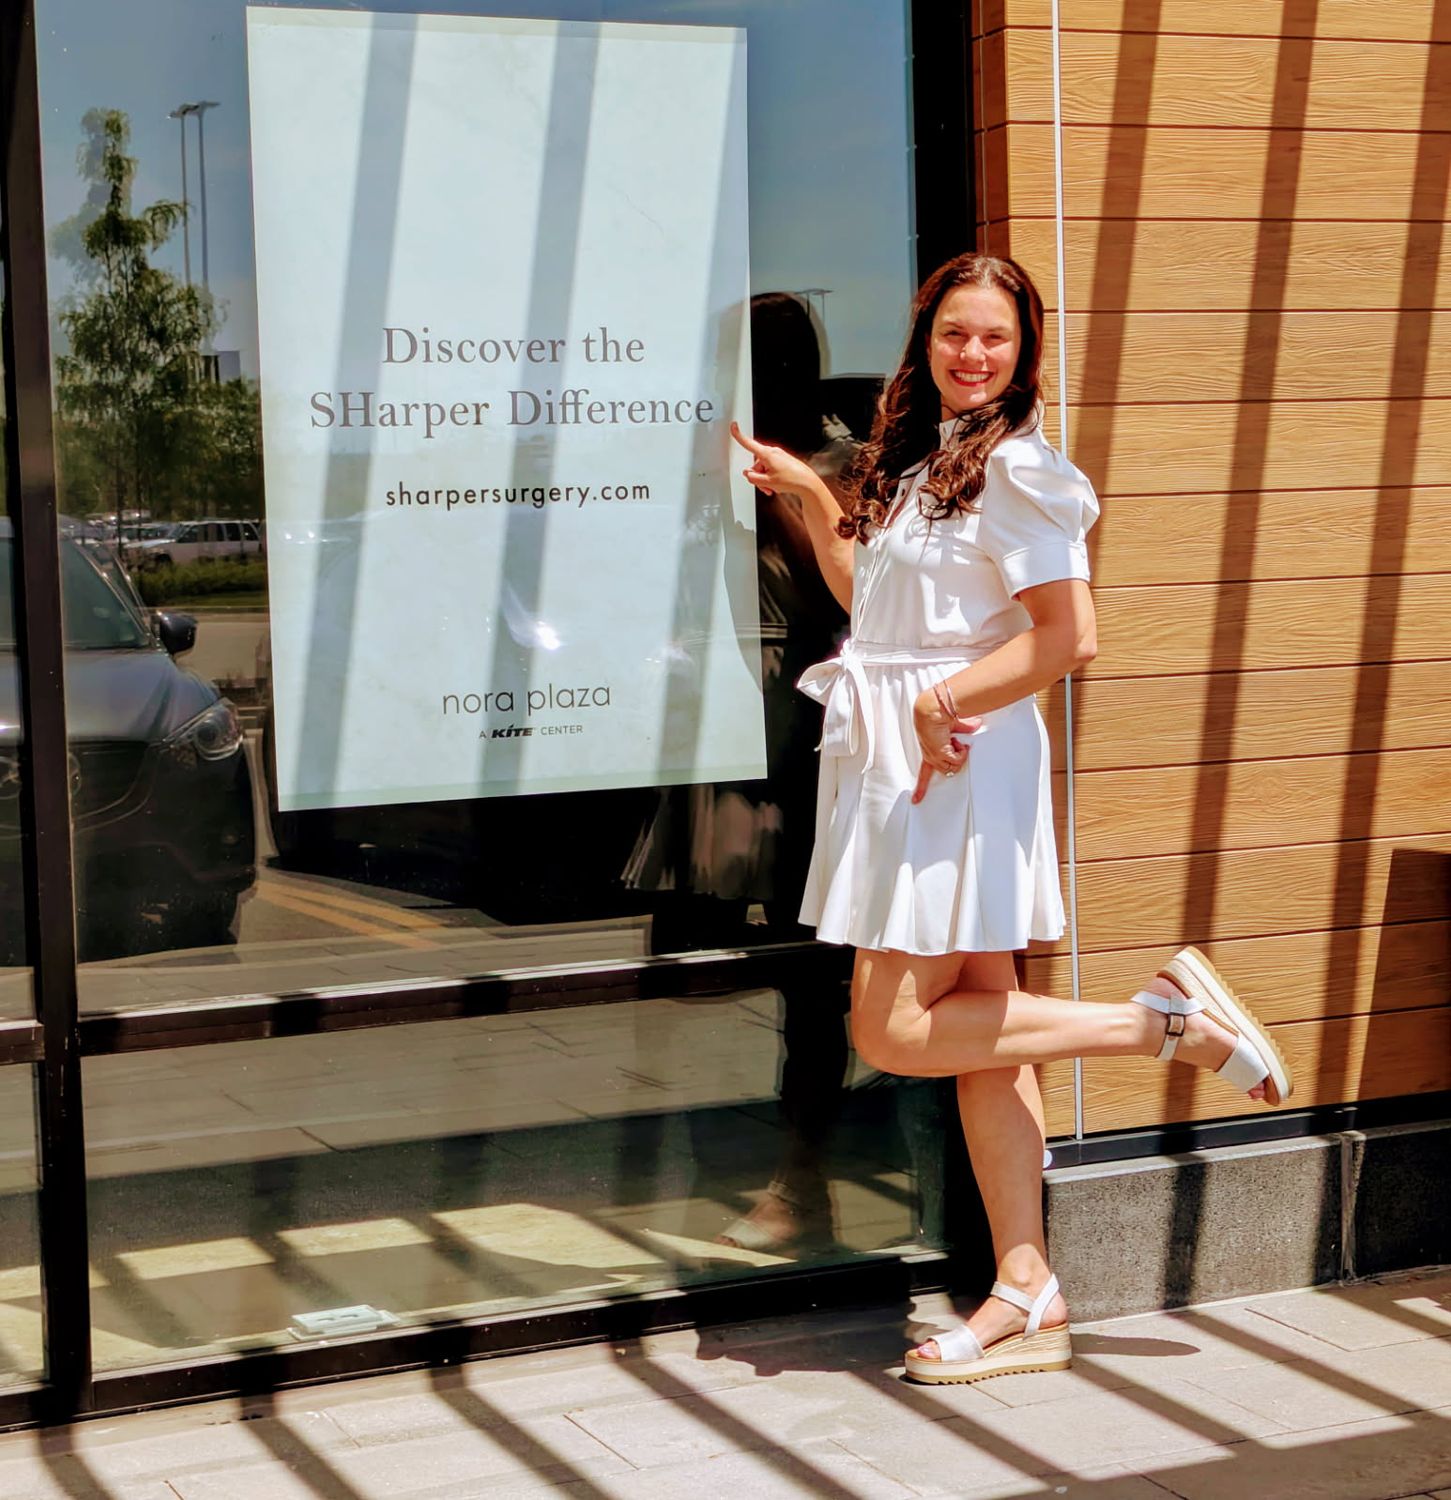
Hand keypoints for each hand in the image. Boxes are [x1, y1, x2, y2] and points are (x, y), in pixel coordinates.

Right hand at [730, 421, 820, 498]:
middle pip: (756, 465)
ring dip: (765, 480)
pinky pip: (770, 469)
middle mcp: (772, 452)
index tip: (733, 426)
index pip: (749, 444)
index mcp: (767, 454)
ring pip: (763, 469)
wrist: (807, 483)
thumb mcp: (767, 482)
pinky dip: (770, 478)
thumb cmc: (791, 480)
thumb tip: (748, 474)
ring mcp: (778, 456)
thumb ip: (753, 478)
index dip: (739, 435)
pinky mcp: (782, 461)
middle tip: (765, 486)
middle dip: (758, 477)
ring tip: (773, 488)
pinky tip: (776, 485)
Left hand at [911, 690, 981, 804]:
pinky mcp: (939, 754)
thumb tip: (977, 723)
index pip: (924, 773)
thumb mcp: (954, 726)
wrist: (933, 709)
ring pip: (953, 767)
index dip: (921, 788)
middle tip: (956, 743)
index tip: (916, 801)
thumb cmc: (939, 714)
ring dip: (959, 754)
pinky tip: (956, 742)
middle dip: (957, 759)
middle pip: (948, 771)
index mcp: (930, 751)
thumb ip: (965, 727)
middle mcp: (930, 757)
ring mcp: (933, 757)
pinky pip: (956, 761)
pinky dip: (960, 752)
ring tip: (955, 740)